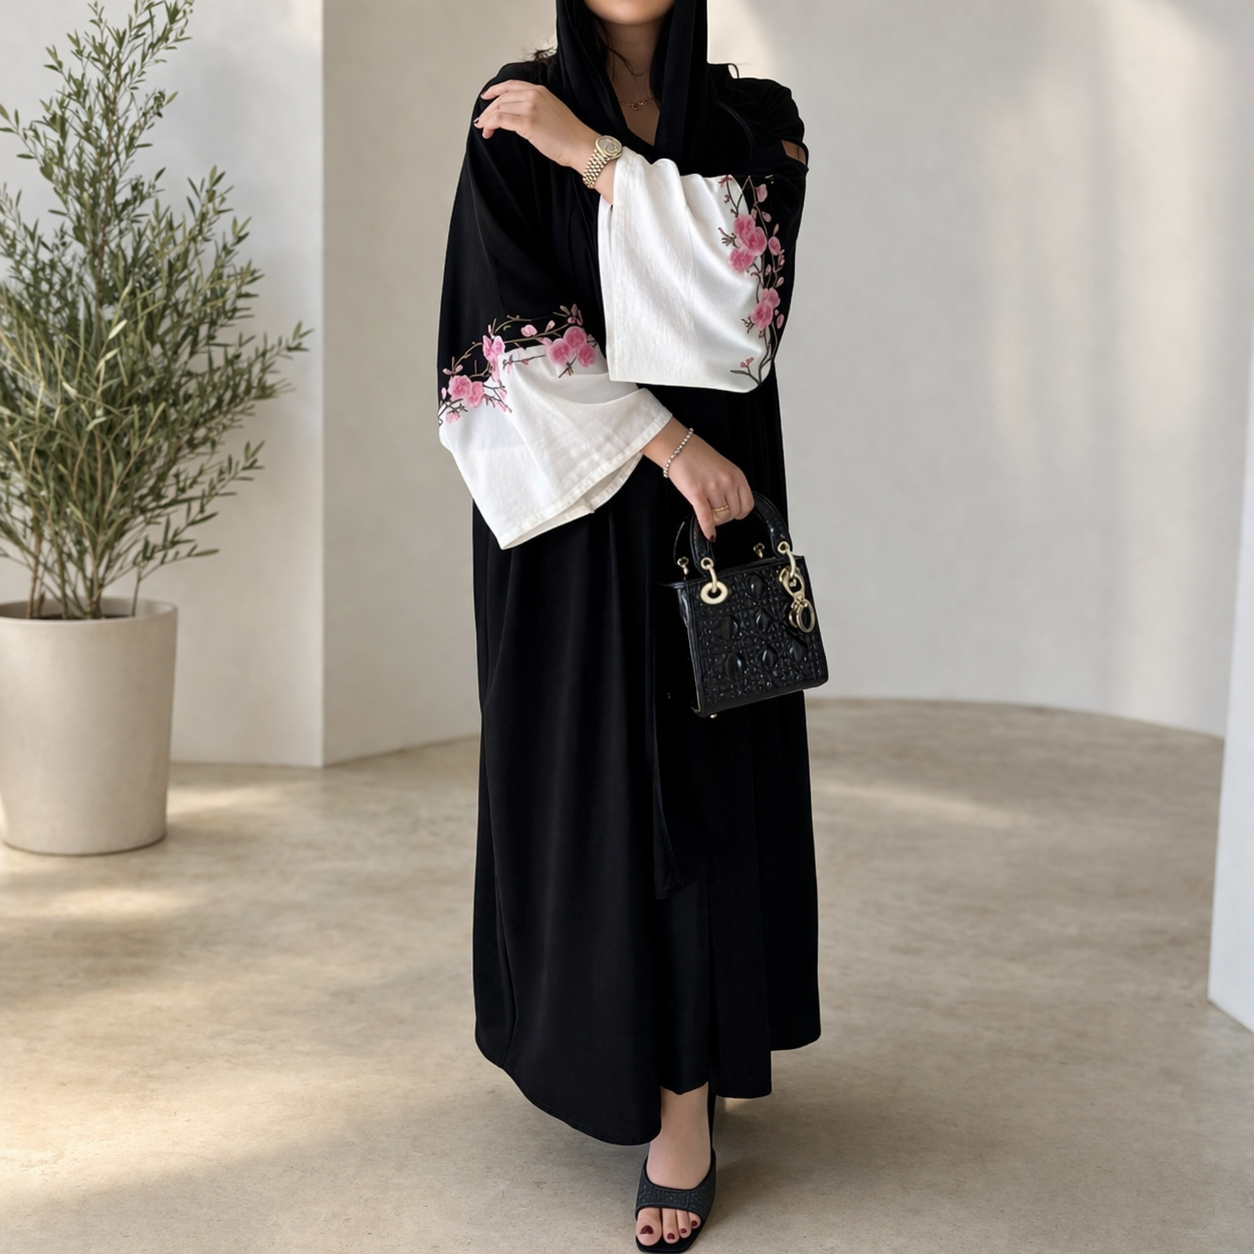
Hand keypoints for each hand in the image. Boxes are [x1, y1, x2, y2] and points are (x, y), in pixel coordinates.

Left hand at [476, 81, 597, 173]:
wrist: (580, 145)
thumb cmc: (569, 135)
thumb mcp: (552, 111)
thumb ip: (535, 107)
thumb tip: (518, 115)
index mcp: (540, 91)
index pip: (511, 85)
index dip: (495, 90)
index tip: (486, 97)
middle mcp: (534, 95)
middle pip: (502, 98)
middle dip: (489, 110)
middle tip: (482, 121)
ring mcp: (530, 108)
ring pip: (499, 108)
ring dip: (488, 119)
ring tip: (484, 129)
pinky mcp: (527, 123)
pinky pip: (501, 120)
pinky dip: (491, 125)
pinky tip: (489, 131)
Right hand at [643, 419, 753, 540]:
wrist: (678, 447)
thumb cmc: (698, 456)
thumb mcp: (724, 467)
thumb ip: (731, 484)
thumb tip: (731, 505)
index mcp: (737, 475)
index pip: (748, 504)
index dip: (740, 513)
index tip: (733, 513)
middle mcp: (728, 482)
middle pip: (733, 513)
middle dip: (725, 517)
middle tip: (716, 513)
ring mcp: (713, 488)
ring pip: (721, 517)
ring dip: (714, 520)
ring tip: (708, 514)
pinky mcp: (697, 494)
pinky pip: (706, 518)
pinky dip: (707, 529)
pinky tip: (708, 533)